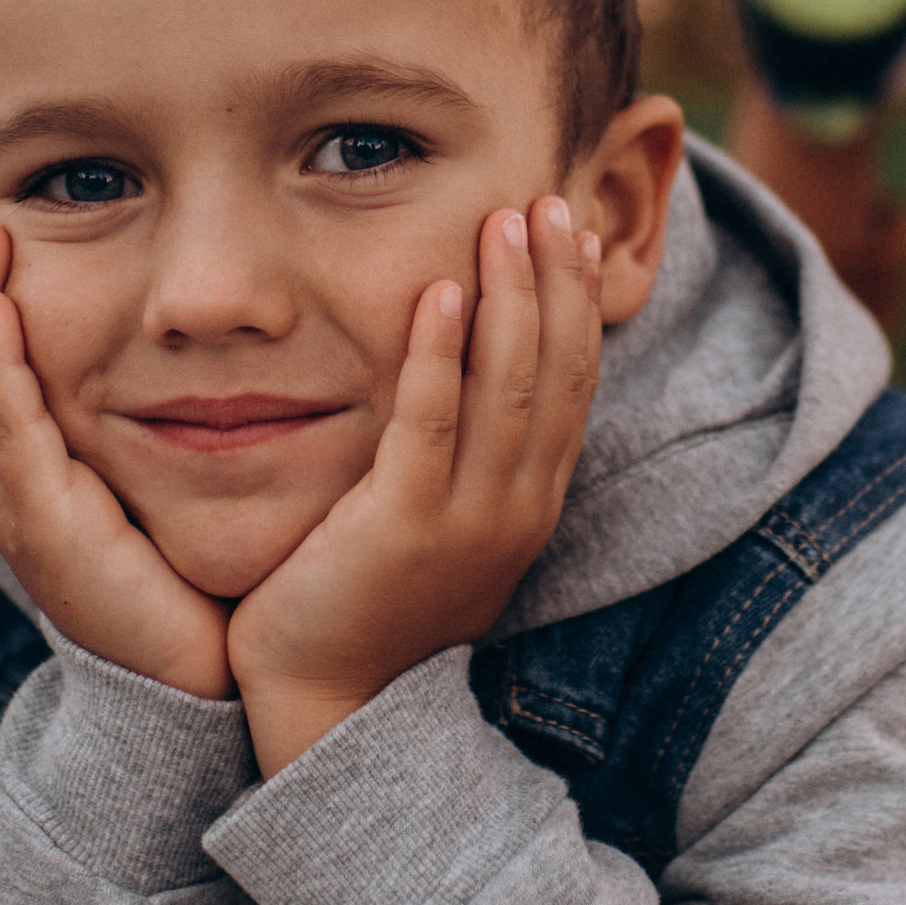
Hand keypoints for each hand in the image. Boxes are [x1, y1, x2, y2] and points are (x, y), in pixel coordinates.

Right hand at [0, 214, 234, 699]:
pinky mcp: (51, 532)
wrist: (199, 684)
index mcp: (20, 482)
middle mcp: (3, 494)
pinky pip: (9, 434)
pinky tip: (2, 310)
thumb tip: (159, 353)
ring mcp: (18, 514)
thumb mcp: (146, 486)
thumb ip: (134, 429)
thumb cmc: (186, 583)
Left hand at [228, 196, 602, 776]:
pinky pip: (431, 422)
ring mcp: (467, 520)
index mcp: (530, 503)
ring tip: (505, 220)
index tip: (568, 231)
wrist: (330, 704)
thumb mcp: (440, 525)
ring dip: (511, 295)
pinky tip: (438, 290)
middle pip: (556, 372)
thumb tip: (465, 377)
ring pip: (510, 387)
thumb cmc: (370, 605)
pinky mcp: (403, 526)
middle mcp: (516, 508)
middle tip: (547, 200)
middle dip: (554, 280)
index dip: (575, 302)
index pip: (573, 384)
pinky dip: (440, 351)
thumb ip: (460, 455)